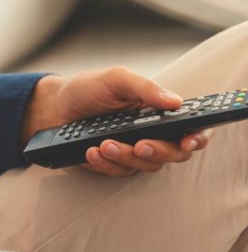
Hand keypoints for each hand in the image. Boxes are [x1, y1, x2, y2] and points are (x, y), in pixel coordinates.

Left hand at [21, 68, 214, 176]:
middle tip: (140, 144)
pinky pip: (119, 172)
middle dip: (159, 151)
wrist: (55, 106)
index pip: (191, 127)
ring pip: (145, 165)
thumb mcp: (115, 79)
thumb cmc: (87, 89)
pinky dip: (105, 163)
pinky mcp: (115, 164)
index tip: (188, 141)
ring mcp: (134, 151)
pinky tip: (91, 151)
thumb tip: (175, 101)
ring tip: (103, 143)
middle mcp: (153, 133)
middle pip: (174, 153)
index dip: (198, 137)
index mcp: (159, 112)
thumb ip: (145, 88)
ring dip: (125, 155)